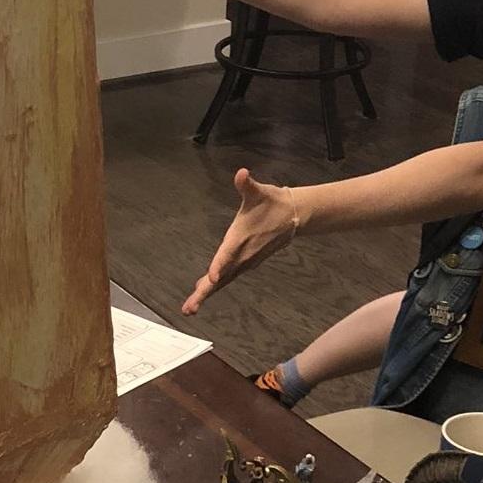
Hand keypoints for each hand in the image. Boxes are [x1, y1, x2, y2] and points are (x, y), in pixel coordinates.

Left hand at [181, 169, 297, 314]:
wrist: (293, 216)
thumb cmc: (273, 202)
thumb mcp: (259, 192)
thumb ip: (247, 185)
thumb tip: (242, 173)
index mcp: (241, 239)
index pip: (228, 254)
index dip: (220, 265)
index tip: (212, 278)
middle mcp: (242, 255)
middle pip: (221, 277)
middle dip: (205, 293)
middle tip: (189, 308)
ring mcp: (244, 262)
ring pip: (223, 281)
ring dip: (206, 294)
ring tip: (189, 308)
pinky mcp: (245, 264)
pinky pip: (227, 278)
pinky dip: (214, 287)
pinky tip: (202, 290)